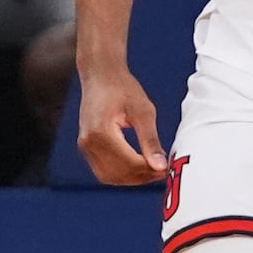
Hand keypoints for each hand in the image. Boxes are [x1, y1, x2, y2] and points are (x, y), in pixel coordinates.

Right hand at [77, 65, 167, 184]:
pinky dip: (121, 173)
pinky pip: (103, 170)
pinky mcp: (86, 147)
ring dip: (131, 178)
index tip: (167, 168)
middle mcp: (88, 143)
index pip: (128, 163)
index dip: (149, 170)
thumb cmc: (122, 87)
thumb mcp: (143, 111)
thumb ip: (150, 140)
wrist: (100, 74)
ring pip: (109, 176)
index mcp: (101, 132)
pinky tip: (138, 165)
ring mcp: (84, 146)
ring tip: (152, 170)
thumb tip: (160, 166)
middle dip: (141, 177)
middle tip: (162, 171)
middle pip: (118, 174)